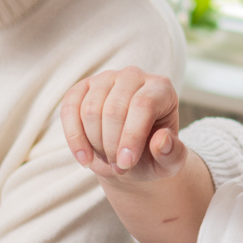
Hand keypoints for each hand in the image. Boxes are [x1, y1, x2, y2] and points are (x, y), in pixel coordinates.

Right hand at [61, 67, 182, 183]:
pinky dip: (74, 138)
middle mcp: (133, 75)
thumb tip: (162, 140)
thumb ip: (173, 155)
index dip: (131, 136)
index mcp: (161, 88)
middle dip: (112, 146)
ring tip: (107, 160)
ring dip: (95, 144)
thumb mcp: (169, 163)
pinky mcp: (82, 88)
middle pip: (114, 109)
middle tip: (119, 167)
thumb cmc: (153, 156)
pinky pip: (69, 109)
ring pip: (90, 110)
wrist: (130, 156)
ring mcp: (105, 78)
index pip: (143, 105)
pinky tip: (84, 158)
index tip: (126, 164)